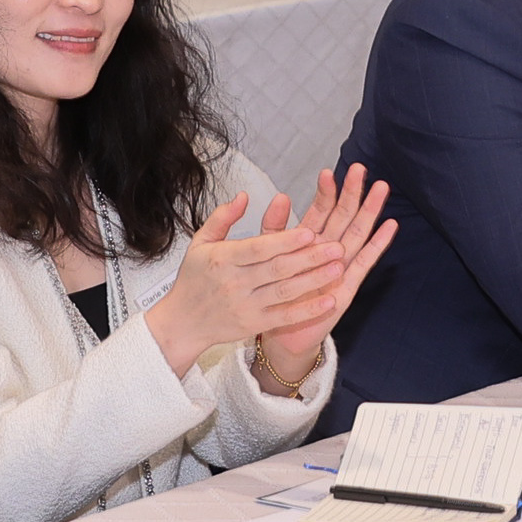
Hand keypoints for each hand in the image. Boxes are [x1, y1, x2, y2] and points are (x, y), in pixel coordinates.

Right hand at [144, 194, 355, 375]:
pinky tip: (328, 301)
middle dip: (310, 258)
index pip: (258, 249)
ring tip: (338, 268)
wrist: (183, 322)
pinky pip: (285, 317)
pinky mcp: (255, 324)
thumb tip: (244, 196)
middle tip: (336, 246)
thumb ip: (223, 217)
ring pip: (286, 292)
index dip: (285, 241)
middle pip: (278, 269)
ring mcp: (246, 306)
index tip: (309, 232)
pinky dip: (307, 310)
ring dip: (314, 280)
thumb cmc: (194, 280)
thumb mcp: (200, 242)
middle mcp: (235, 283)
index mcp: (223, 259)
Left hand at [245, 168, 400, 387]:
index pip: (320, 210)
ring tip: (381, 188)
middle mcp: (327, 250)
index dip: (325, 192)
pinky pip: (365, 262)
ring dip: (370, 211)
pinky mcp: (349, 286)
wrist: (281, 333)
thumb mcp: (267, 255)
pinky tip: (390, 226)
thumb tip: (280, 196)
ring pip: (357, 233)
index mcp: (308, 241)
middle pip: (343, 216)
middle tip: (360, 169)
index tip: (327, 172)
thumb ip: (274, 227)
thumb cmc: (274, 293)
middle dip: (352, 193)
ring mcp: (340, 266)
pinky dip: (378, 244)